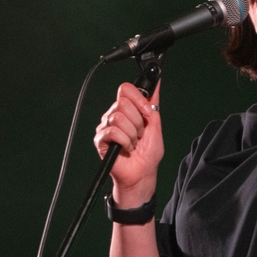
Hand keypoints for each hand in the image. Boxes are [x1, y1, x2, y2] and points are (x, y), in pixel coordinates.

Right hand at [94, 82, 163, 206]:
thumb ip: (153, 103)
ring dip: (132, 134)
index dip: (138, 99)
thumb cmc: (148, 153)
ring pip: (118, 117)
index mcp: (126, 109)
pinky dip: (125, 141)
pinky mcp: (101, 139)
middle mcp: (114, 115)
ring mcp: (106, 127)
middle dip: (138, 121)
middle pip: (122, 103)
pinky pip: (112, 131)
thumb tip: (156, 82)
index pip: (125, 89)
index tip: (148, 113)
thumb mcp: (155, 124)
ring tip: (133, 143)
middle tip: (140, 134)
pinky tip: (126, 148)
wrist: (142, 173)